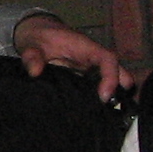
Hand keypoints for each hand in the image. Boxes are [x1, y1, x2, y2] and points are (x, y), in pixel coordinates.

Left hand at [12, 14, 132, 103]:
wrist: (36, 36)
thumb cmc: (37, 38)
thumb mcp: (31, 46)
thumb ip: (32, 57)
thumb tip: (35, 71)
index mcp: (85, 47)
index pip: (107, 58)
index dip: (111, 76)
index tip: (104, 96)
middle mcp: (92, 58)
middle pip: (118, 71)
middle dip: (121, 89)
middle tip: (112, 110)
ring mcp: (90, 68)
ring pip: (111, 80)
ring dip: (112, 95)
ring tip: (104, 115)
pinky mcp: (85, 77)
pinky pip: (98, 86)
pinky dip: (99, 98)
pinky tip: (93, 114)